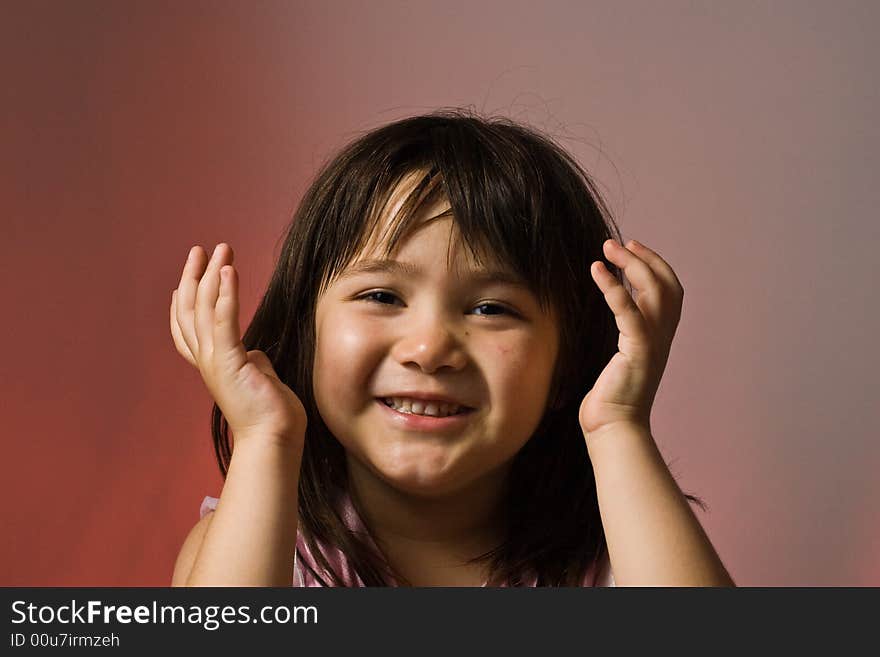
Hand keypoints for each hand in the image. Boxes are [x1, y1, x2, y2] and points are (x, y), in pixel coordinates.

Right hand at [170, 243, 306, 445]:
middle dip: (192, 277)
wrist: (274, 438)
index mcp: (212, 365)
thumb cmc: (271, 414)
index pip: (186, 328)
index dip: (180, 303)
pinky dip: (225, 293)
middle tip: (200, 250)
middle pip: (188, 311)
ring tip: (220, 248)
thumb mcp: (258, 379)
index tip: (181, 281)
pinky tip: (229, 271)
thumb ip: (252, 362)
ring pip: (202, 308)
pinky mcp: (229, 361)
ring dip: (210, 274)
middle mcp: (206, 361)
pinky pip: (224, 320)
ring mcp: (215, 361)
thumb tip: (255, 353)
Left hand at [579, 239, 683, 441]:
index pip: (669, 291)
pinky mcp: (638, 351)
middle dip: (643, 258)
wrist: (615, 429)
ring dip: (631, 264)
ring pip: (653, 291)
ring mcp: (653, 344)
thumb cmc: (611, 399)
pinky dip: (615, 286)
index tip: (632, 248)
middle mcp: (662, 337)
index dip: (654, 265)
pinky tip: (598, 271)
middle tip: (615, 243)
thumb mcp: (620, 359)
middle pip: (666, 285)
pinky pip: (629, 311)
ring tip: (607, 249)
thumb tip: (611, 315)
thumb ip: (623, 335)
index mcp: (660, 338)